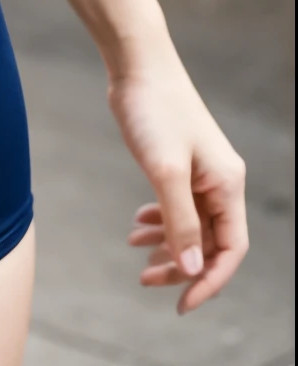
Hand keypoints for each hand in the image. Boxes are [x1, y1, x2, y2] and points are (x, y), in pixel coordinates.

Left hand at [109, 47, 247, 311]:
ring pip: (191, 224)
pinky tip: (138, 223)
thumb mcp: (165, 172)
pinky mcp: (178, 161)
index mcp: (226, 185)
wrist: (136, 63)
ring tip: (136, 252)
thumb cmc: (154, 110)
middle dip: (181, 265)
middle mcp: (219, 181)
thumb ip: (180, 223)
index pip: (230, 250)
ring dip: (167, 243)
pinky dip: (160, 219)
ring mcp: (199, 171)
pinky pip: (176, 204)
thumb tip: (192, 271)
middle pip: (209, 241)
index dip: (209, 281)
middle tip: (146, 280)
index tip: (181, 303)